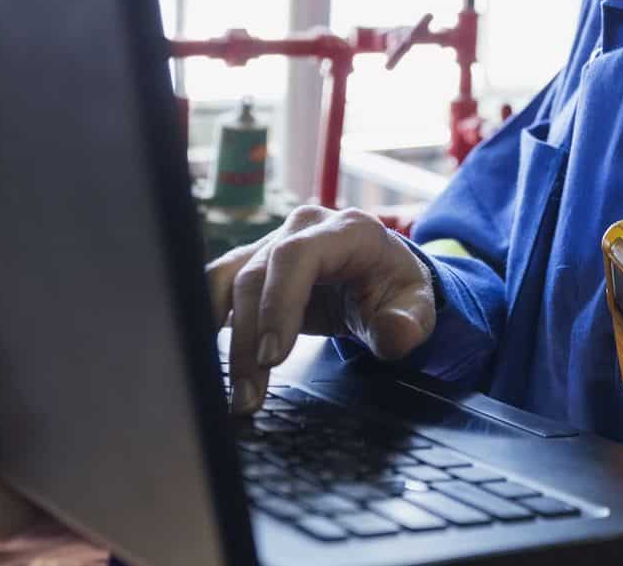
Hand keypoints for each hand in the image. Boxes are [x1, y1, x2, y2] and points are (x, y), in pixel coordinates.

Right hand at [207, 206, 437, 414]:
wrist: (381, 276)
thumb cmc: (396, 289)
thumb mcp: (417, 307)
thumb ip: (409, 323)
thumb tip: (395, 333)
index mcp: (348, 230)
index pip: (297, 257)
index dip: (278, 304)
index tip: (271, 356)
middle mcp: (303, 228)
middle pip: (257, 276)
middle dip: (248, 340)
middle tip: (249, 394)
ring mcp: (273, 241)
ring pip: (230, 282)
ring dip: (222, 337)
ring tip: (232, 389)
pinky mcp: (252, 262)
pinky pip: (218, 286)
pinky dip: (206, 320)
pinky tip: (204, 358)